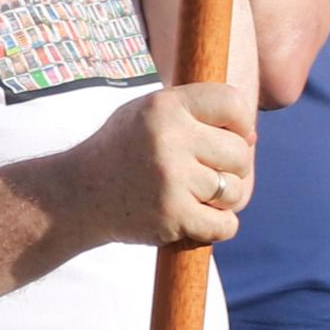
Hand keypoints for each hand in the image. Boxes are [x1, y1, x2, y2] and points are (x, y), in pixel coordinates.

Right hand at [68, 84, 255, 249]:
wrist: (77, 195)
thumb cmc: (123, 150)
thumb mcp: (149, 113)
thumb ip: (197, 114)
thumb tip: (252, 137)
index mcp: (165, 106)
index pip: (233, 103)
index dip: (239, 122)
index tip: (224, 135)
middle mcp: (169, 139)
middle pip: (240, 153)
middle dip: (230, 167)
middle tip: (203, 172)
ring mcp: (172, 179)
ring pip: (234, 192)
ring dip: (222, 199)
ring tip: (194, 195)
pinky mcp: (173, 216)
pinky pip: (226, 225)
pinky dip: (218, 226)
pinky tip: (196, 218)